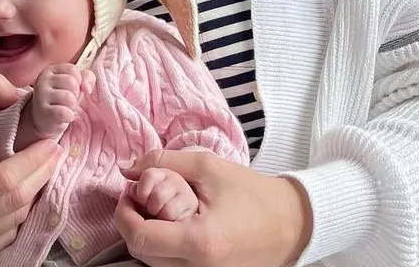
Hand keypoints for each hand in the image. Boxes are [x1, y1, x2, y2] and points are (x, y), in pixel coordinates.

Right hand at [0, 73, 62, 261]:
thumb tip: (16, 93)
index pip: (4, 179)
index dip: (33, 161)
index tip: (50, 143)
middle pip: (15, 200)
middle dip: (42, 174)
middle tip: (54, 153)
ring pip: (16, 217)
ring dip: (33, 192)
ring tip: (37, 170)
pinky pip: (9, 233)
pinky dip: (19, 212)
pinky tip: (19, 193)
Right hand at [30, 63, 94, 138]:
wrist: (42, 119)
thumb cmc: (61, 99)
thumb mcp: (75, 84)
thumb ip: (87, 77)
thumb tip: (87, 88)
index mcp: (50, 70)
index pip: (72, 70)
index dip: (77, 81)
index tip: (70, 89)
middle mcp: (43, 80)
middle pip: (71, 83)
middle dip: (75, 94)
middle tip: (67, 101)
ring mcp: (41, 95)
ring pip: (69, 98)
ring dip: (72, 106)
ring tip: (64, 108)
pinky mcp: (43, 111)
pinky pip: (64, 113)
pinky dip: (68, 116)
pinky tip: (62, 117)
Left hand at [114, 150, 312, 266]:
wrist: (293, 222)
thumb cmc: (253, 193)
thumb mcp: (207, 167)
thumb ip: (162, 163)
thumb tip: (127, 170)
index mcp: (200, 241)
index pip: (139, 238)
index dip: (124, 214)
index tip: (128, 194)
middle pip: (142, 253)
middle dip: (133, 223)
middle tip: (140, 198)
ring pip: (155, 263)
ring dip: (147, 236)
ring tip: (156, 209)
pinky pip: (173, 266)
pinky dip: (165, 247)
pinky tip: (172, 225)